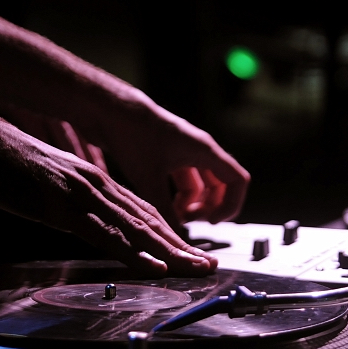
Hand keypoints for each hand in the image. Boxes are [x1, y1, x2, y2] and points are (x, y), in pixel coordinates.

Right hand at [0, 120, 217, 276]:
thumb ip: (66, 203)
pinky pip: (104, 234)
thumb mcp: (42, 186)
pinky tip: (154, 267)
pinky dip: (133, 253)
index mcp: (92, 181)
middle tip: (209, 267)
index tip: (190, 255)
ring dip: (171, 253)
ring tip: (197, 269)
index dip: (169, 235)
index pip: (141, 212)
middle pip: (148, 221)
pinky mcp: (60, 204)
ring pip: (136, 229)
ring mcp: (80, 193)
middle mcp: (95, 184)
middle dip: (181, 248)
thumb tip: (78, 222)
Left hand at [100, 108, 250, 227]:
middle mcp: (198, 149)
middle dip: (210, 207)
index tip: (212, 222)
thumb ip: (163, 210)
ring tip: (174, 217)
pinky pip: (183, 178)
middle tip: (190, 223)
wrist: (110, 109)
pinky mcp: (167, 153)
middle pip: (220, 184)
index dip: (231, 204)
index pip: (237, 180)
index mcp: (204, 151)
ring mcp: (183, 150)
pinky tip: (160, 205)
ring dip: (192, 203)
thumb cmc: (133, 136)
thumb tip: (174, 238)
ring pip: (200, 183)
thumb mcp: (148, 179)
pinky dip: (177, 195)